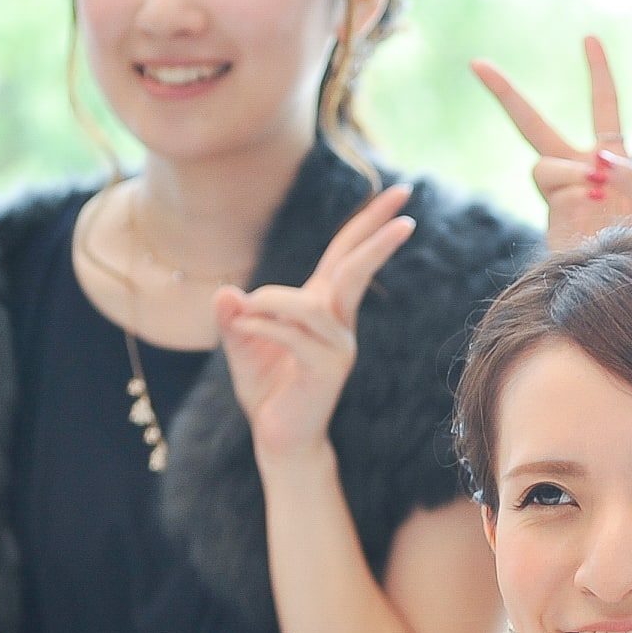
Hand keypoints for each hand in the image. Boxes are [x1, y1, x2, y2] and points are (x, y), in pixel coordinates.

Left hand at [212, 182, 411, 461]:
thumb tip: (224, 291)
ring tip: (244, 308)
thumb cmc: (267, 389)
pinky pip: (295, 337)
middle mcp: (337, 323)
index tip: (400, 194)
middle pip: (356, 268)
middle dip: (376, 235)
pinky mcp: (326, 370)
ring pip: (311, 305)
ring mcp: (337, 347)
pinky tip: (242, 327)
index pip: (346, 255)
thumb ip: (234, 317)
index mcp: (322, 308)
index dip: (368, 223)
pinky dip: (264, 326)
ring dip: (272, 299)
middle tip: (406, 205)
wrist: (278, 439)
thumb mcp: (241, 344)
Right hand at [471, 37, 631, 251]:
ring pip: (541, 165)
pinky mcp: (551, 223)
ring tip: (595, 190)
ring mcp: (560, 197)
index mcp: (609, 156)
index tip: (589, 38)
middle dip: (504, 94)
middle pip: (532, 126)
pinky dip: (573, 192)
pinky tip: (593, 208)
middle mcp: (578, 172)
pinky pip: (553, 193)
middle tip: (476, 63)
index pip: (602, 105)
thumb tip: (594, 163)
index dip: (598, 72)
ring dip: (567, 170)